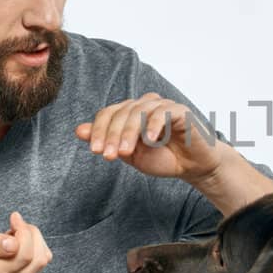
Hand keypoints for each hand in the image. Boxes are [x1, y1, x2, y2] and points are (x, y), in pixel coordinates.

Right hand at [0, 210, 52, 272]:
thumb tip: (14, 245)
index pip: (24, 256)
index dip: (24, 231)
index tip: (13, 217)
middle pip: (38, 258)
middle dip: (31, 234)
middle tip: (14, 222)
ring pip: (42, 259)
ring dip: (32, 239)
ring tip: (11, 233)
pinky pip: (39, 261)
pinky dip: (32, 246)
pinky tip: (13, 242)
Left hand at [75, 91, 222, 181]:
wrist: (192, 167)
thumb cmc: (163, 158)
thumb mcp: (130, 154)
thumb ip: (108, 141)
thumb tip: (79, 130)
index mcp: (129, 113)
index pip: (108, 114)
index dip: (99, 131)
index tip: (96, 151)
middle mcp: (144, 105)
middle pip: (121, 112)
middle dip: (112, 135)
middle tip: (109, 156)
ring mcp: (162, 106)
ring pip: (139, 111)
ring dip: (130, 132)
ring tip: (126, 152)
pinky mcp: (180, 110)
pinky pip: (164, 112)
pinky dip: (155, 125)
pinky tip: (151, 140)